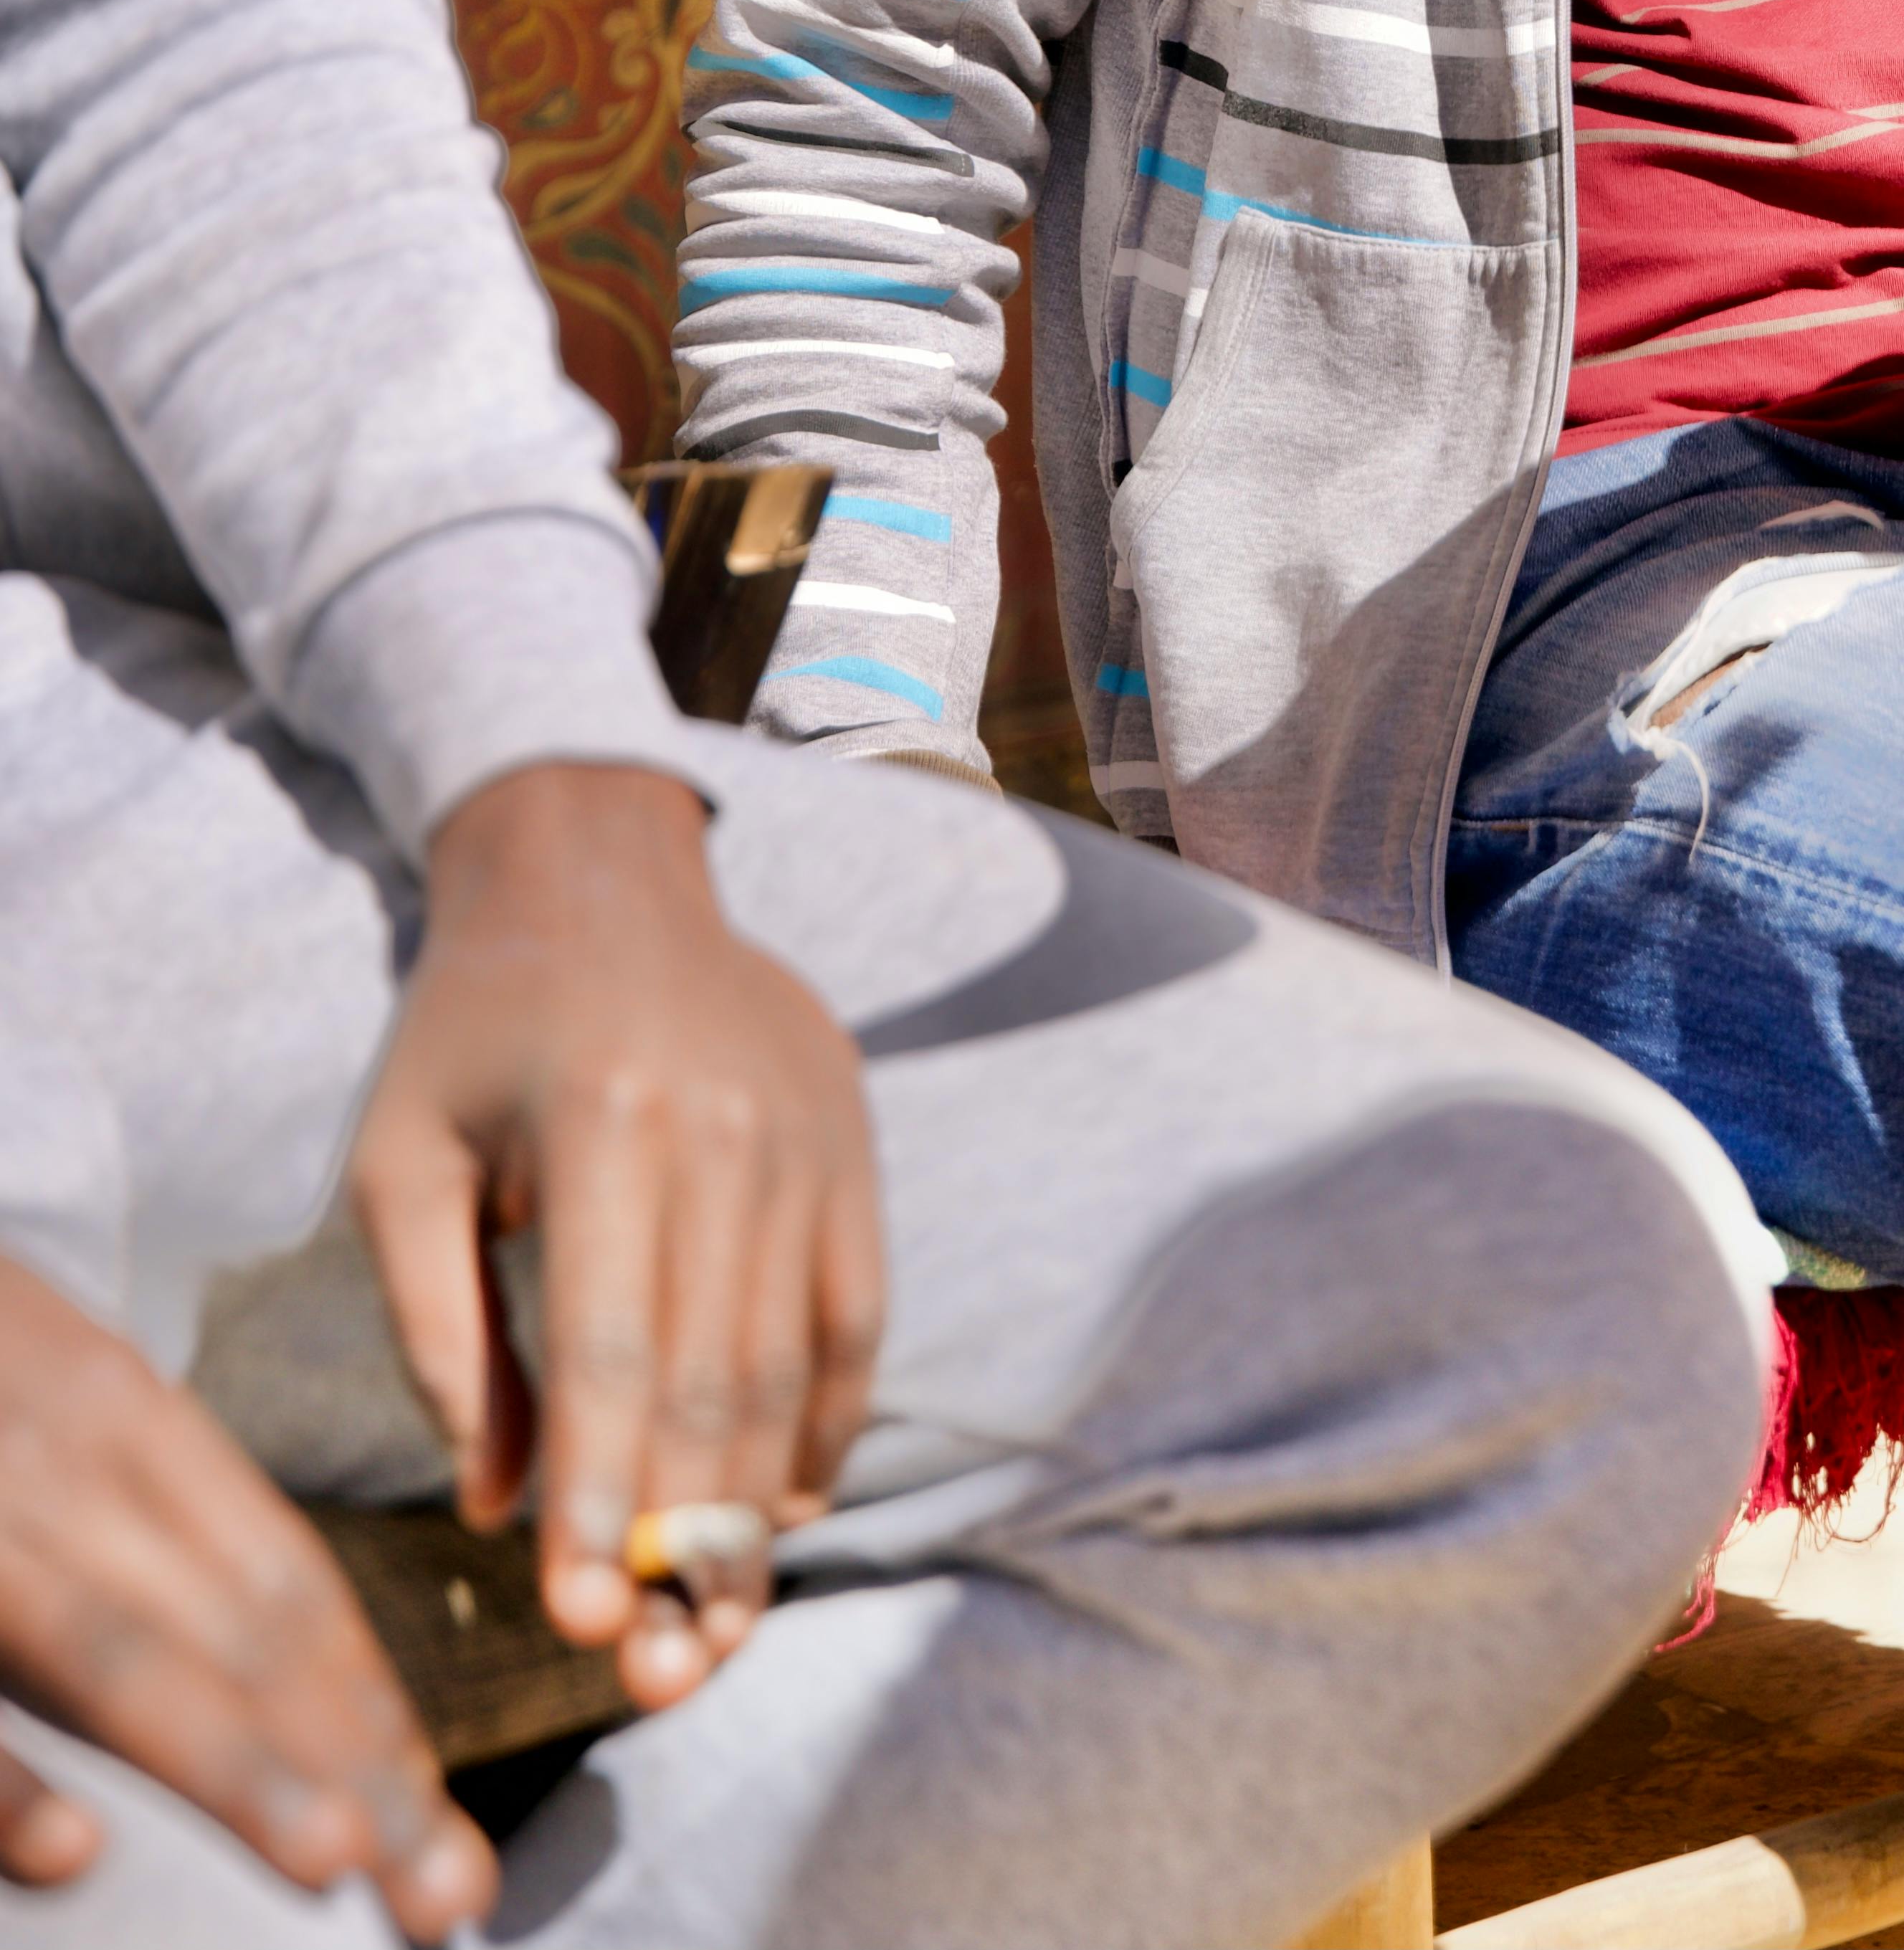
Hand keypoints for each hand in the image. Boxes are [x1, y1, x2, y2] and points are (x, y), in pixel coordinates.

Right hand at [0, 1249, 491, 1936]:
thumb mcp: (51, 1403)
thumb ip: (138, 1511)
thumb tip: (273, 1659)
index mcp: (117, 1418)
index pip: (279, 1579)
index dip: (367, 1705)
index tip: (442, 1824)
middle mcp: (61, 1463)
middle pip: (232, 1630)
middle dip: (349, 1764)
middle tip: (446, 1893)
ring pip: (110, 1652)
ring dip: (226, 1758)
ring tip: (332, 1854)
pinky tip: (63, 1851)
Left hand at [349, 764, 883, 1709]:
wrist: (600, 873)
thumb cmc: (475, 1031)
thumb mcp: (402, 1162)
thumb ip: (441, 1337)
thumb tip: (497, 1506)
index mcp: (604, 1120)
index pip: (610, 1352)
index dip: (602, 1499)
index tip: (583, 1626)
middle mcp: (726, 1128)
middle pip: (712, 1379)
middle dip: (685, 1546)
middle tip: (652, 1676)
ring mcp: (808, 1136)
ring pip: (789, 1365)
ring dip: (756, 1516)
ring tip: (713, 1633)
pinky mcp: (851, 1147)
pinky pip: (854, 1318)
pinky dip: (825, 1428)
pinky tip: (784, 1515)